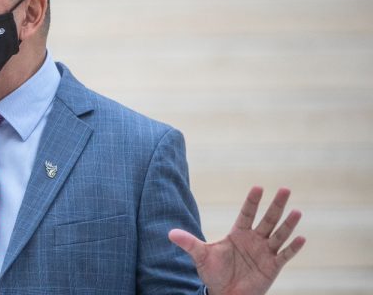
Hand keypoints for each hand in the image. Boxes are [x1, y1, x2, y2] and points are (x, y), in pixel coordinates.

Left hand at [169, 186, 305, 294]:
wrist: (224, 294)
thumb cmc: (213, 273)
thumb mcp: (201, 256)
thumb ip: (189, 243)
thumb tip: (170, 233)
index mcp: (238, 233)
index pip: (246, 213)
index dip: (252, 201)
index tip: (258, 187)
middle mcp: (254, 240)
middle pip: (267, 219)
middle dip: (276, 205)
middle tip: (286, 189)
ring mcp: (265, 252)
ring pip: (279, 235)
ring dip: (288, 224)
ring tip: (297, 211)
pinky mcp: (272, 267)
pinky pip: (285, 255)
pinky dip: (293, 247)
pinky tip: (301, 238)